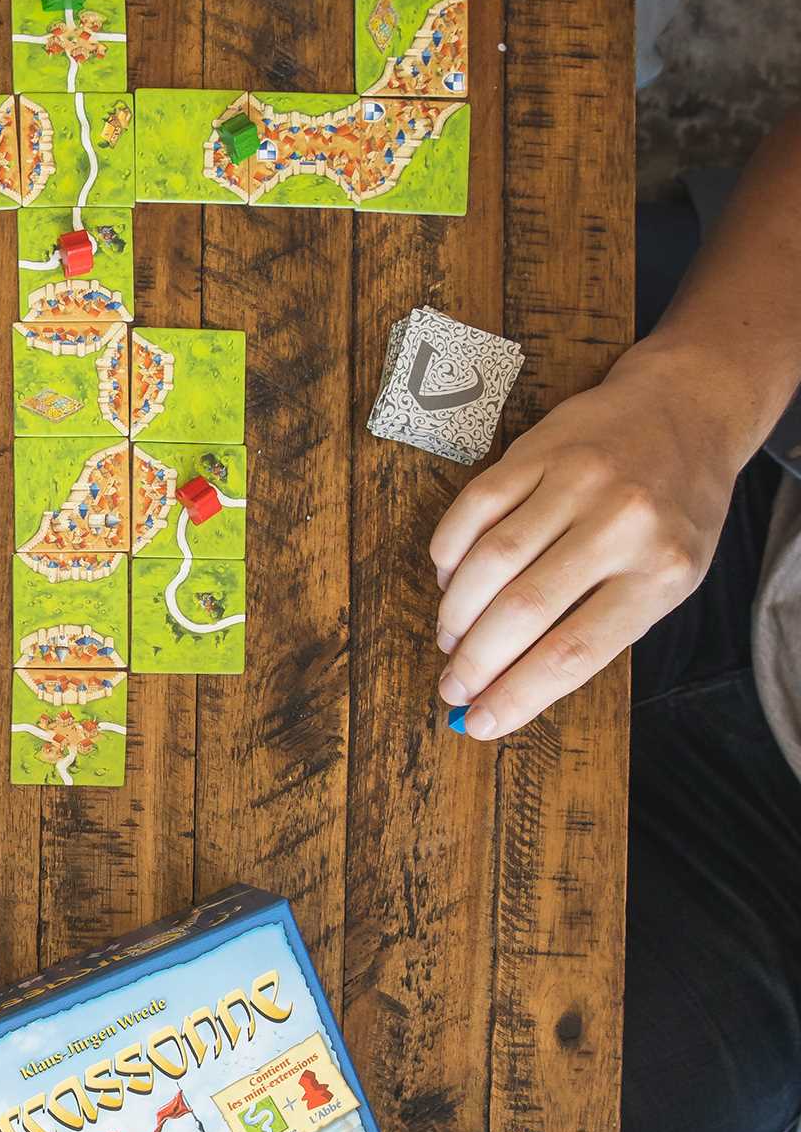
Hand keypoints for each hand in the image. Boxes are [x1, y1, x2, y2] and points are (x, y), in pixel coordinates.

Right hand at [427, 343, 746, 738]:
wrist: (684, 408)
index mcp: (663, 572)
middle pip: (523, 610)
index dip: (517, 694)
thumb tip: (517, 684)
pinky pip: (472, 509)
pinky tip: (447, 579)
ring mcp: (575, 482)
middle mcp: (621, 525)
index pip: (575, 651)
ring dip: (455, 613)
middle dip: (474, 662)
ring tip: (450, 640)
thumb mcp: (669, 576)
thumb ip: (603, 625)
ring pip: (488, 562)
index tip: (480, 723)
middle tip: (452, 688)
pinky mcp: (535, 450)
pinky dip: (448, 553)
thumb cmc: (675, 509)